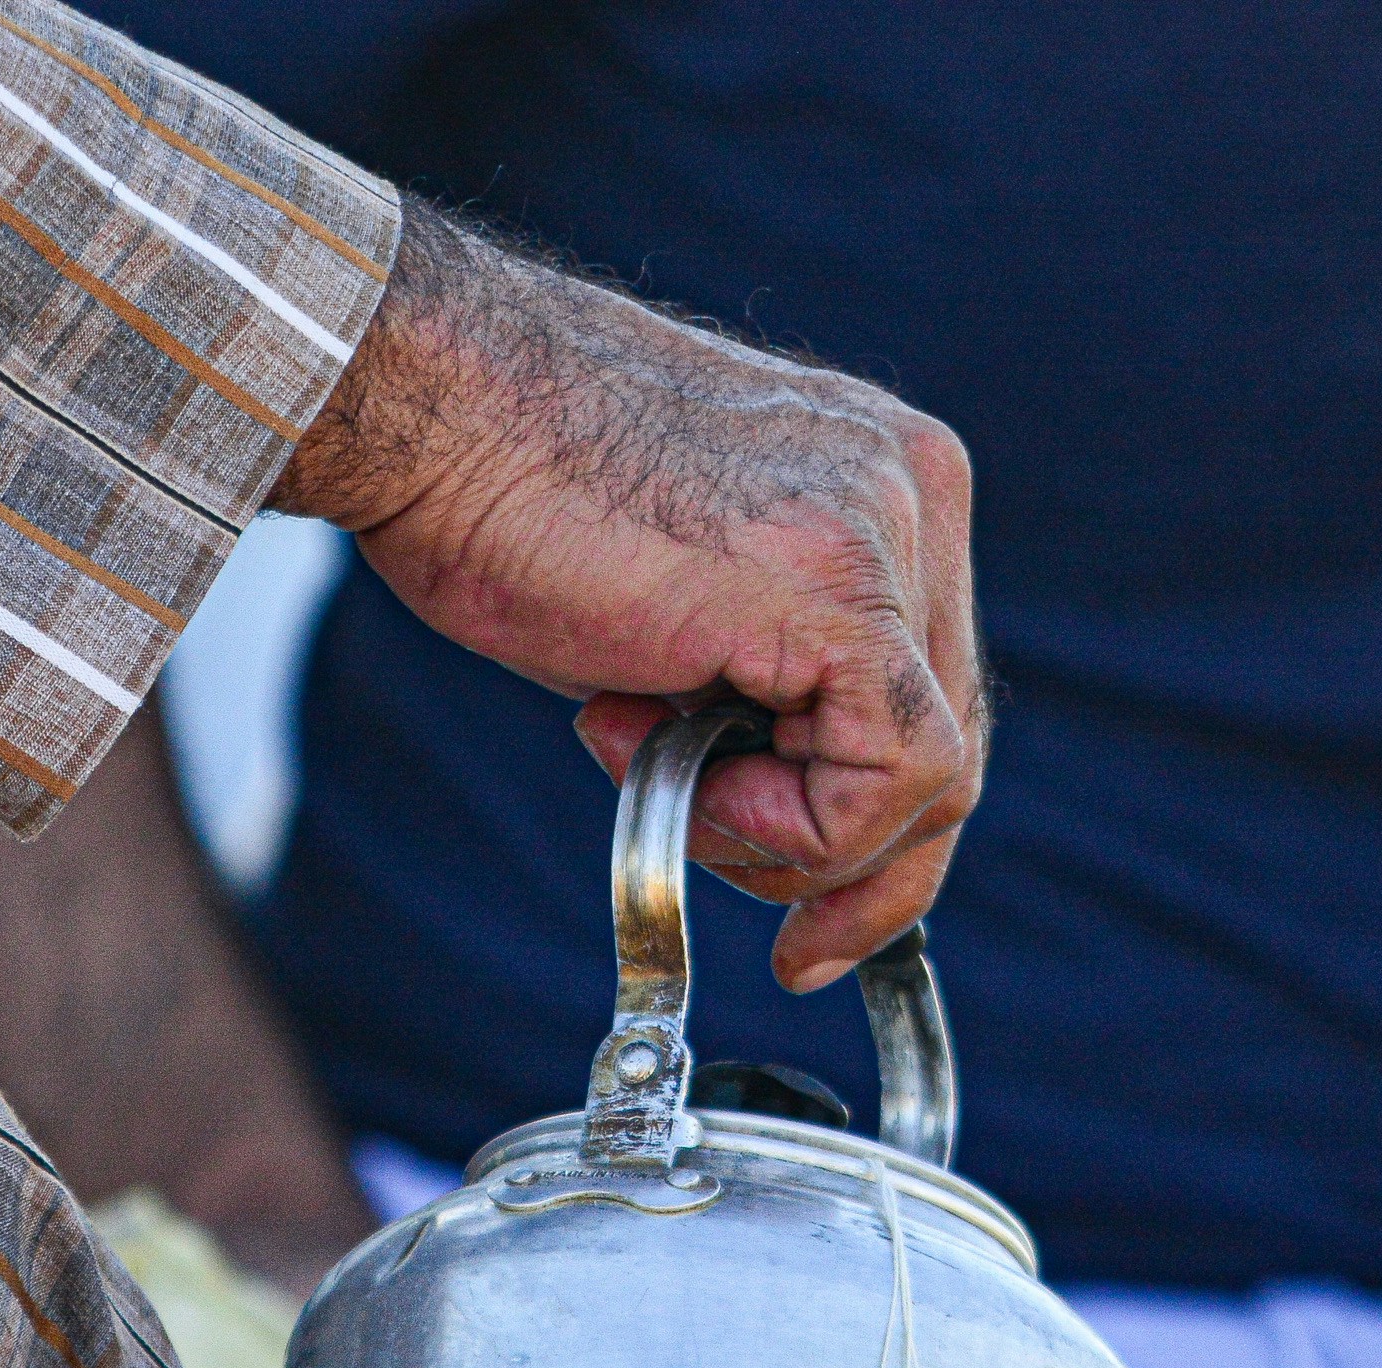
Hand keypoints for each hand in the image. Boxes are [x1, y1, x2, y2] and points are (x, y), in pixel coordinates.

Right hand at [275, 200, 984, 993]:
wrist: (432, 409)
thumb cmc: (506, 493)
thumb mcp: (681, 599)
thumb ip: (763, 680)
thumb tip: (787, 802)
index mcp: (885, 478)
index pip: (932, 699)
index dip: (878, 835)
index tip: (812, 924)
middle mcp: (913, 493)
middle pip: (949, 751)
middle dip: (859, 874)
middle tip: (787, 946)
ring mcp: (890, 534)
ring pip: (923, 782)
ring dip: (781, 840)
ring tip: (644, 758)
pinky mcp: (843, 595)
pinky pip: (883, 781)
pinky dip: (787, 825)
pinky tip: (670, 766)